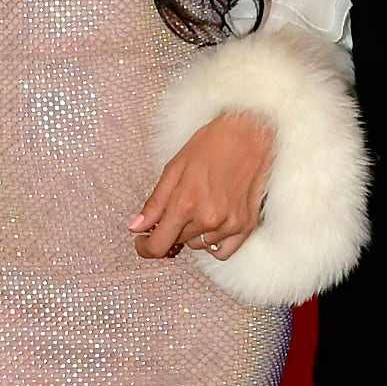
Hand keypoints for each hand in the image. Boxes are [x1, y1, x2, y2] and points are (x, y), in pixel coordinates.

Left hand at [129, 111, 272, 262]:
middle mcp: (208, 219)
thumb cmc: (211, 144)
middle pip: (178, 242)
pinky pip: (222, 252)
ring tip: (201, 205)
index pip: (158, 246)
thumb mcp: (173, 168)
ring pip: (198, 245)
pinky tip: (213, 224)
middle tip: (178, 206)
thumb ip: (154, 203)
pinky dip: (213, 243)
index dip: (145, 248)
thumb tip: (137, 227)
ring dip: (193, 232)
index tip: (143, 240)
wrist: (250, 133)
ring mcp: (229, 225)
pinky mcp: (247, 226)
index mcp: (186, 204)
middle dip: (171, 229)